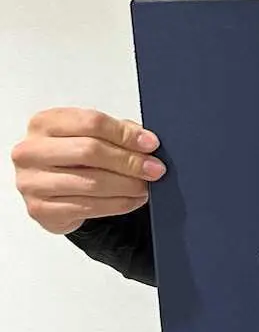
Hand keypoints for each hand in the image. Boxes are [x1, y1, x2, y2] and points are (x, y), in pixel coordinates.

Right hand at [10, 108, 166, 235]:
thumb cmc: (72, 157)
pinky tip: (132, 200)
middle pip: (90, 151)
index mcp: (44, 123)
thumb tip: (147, 142)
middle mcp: (31, 151)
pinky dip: (117, 204)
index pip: (91, 122)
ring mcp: (31, 182)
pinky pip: (88, 207)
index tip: (150, 144)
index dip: (125, 133)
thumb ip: (117, 132)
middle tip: (154, 169)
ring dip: (126, 185)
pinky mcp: (40, 209)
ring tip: (145, 186)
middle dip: (129, 161)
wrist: (50, 189)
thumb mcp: (91, 136)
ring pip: (91, 182)